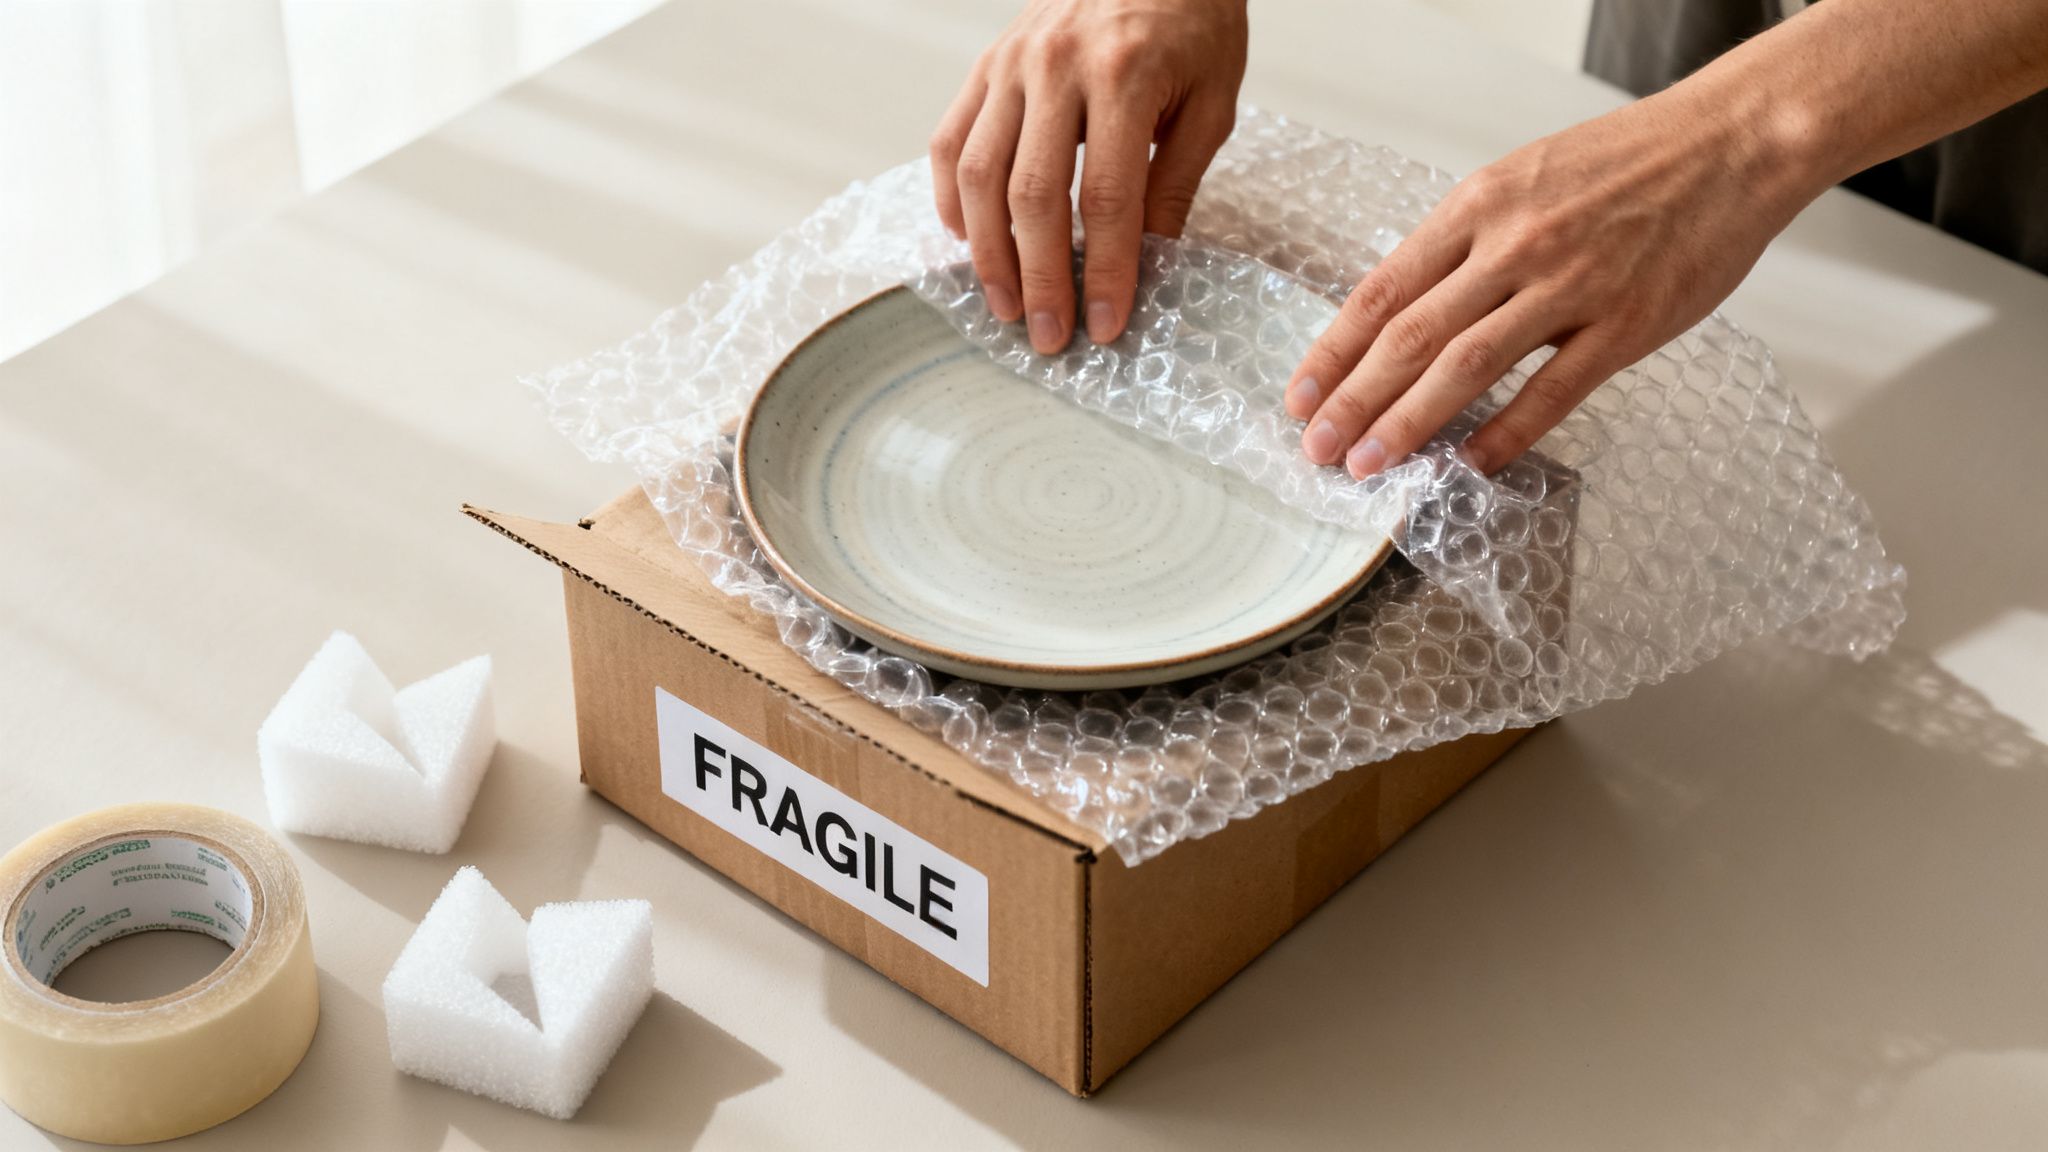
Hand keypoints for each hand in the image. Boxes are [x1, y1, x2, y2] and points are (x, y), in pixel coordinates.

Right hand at [930, 0, 1246, 353]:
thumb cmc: (1192, 20)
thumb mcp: (1211, 100)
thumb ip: (1175, 182)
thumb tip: (1148, 264)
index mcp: (1125, 77)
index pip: (1109, 198)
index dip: (1107, 272)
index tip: (1108, 326)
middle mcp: (1057, 68)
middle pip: (1034, 196)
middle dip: (1041, 278)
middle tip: (1050, 337)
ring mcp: (1011, 64)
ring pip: (982, 175)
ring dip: (989, 254)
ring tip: (1007, 307)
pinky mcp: (986, 64)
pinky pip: (952, 141)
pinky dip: (953, 200)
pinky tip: (969, 243)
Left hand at [1285, 89, 1816, 476]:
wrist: (1731, 143)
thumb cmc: (1626, 162)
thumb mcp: (1523, 178)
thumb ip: (1466, 242)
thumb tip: (1406, 309)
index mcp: (1479, 206)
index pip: (1383, 290)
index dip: (1334, 351)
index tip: (1301, 396)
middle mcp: (1514, 246)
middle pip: (1410, 336)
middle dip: (1353, 401)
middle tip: (1318, 450)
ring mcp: (1569, 287)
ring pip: (1466, 367)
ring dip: (1408, 424)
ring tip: (1369, 464)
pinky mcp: (1624, 325)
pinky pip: (1551, 392)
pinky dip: (1504, 434)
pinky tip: (1469, 463)